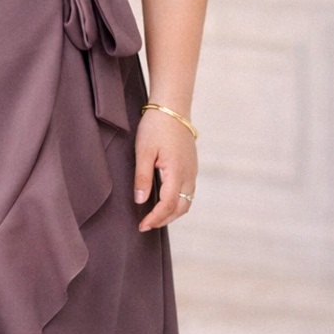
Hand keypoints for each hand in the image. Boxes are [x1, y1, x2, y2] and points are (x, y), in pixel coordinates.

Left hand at [133, 108, 197, 231]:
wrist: (172, 107)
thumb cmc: (155, 127)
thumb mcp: (143, 151)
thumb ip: (142, 177)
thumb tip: (140, 201)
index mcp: (177, 172)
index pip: (168, 204)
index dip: (155, 218)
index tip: (142, 226)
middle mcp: (189, 174)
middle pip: (181, 207)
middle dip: (164, 220)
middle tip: (146, 225)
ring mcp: (192, 171)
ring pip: (187, 201)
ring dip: (172, 212)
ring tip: (154, 217)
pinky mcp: (192, 166)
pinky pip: (188, 191)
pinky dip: (177, 202)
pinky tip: (164, 201)